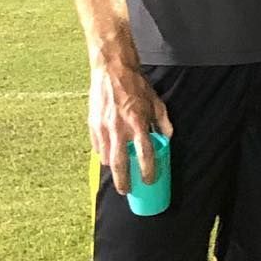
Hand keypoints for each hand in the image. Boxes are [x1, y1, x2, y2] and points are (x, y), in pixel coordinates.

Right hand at [88, 59, 172, 193]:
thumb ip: (163, 122)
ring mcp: (103, 127)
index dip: (148, 171)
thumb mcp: (156, 102)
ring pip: (105, 157)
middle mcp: (119, 128)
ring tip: (118, 175)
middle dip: (123, 181)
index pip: (144, 154)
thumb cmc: (136, 85)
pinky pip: (97, 146)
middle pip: (120, 164)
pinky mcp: (92, 124)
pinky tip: (107, 157)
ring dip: (112, 169)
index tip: (149, 180)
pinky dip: (102, 154)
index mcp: (138, 123)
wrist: (111, 69)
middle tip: (127, 190)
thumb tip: (167, 139)